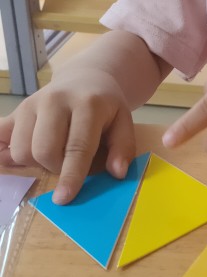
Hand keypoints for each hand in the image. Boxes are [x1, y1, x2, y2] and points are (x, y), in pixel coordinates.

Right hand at [0, 70, 135, 204]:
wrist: (85, 78)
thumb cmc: (106, 106)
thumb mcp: (125, 121)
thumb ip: (123, 147)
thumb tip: (117, 173)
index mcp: (87, 105)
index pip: (77, 147)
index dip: (71, 175)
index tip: (64, 199)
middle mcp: (55, 101)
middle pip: (43, 151)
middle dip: (55, 168)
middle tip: (68, 162)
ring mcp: (31, 104)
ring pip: (21, 149)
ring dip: (35, 163)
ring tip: (52, 153)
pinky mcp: (16, 110)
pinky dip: (3, 151)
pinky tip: (10, 156)